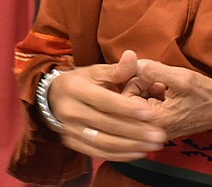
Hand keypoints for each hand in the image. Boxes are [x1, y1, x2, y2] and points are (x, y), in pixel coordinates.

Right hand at [46, 50, 167, 160]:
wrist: (53, 97)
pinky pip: (98, 152)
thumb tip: (133, 56)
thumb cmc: (81, 82)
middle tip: (158, 135)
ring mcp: (69, 130)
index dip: (128, 108)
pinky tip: (138, 152)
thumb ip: (117, 69)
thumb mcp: (95, 71)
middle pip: (106, 125)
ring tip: (152, 145)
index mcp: (76, 89)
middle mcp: (70, 111)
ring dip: (130, 146)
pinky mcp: (72, 143)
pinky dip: (119, 155)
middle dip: (135, 132)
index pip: (105, 101)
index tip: (151, 114)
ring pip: (103, 142)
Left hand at [134, 59, 211, 140]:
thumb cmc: (207, 95)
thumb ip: (154, 70)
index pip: (125, 100)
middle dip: (141, 84)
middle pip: (130, 100)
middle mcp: (153, 128)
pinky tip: (168, 90)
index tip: (149, 73)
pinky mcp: (161, 122)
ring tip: (166, 84)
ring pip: (139, 101)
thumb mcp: (181, 78)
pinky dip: (154, 93)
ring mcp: (157, 126)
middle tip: (160, 78)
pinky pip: (148, 104)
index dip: (133, 81)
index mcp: (155, 120)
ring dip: (148, 88)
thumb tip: (134, 63)